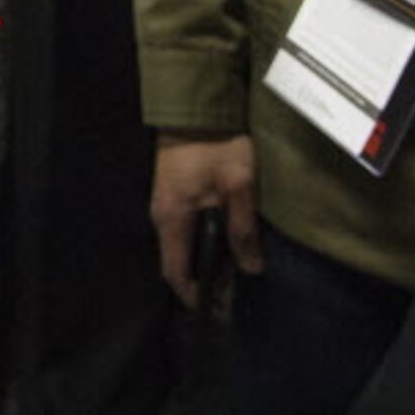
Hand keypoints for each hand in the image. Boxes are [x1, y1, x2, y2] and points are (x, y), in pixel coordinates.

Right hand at [150, 132, 261, 308]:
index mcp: (172, 219)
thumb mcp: (239, 187)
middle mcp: (163, 215)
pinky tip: (230, 235)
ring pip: (184, 243)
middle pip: (179, 260)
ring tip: (239, 263)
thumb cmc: (218, 146)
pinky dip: (206, 239)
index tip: (220, 308)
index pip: (175, 272)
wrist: (197, 106)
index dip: (195, 295)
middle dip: (206, 278)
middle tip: (239, 287)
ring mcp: (167, 201)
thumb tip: (250, 269)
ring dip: (208, 257)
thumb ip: (243, 230)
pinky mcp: (175, 190)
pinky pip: (187, 226)